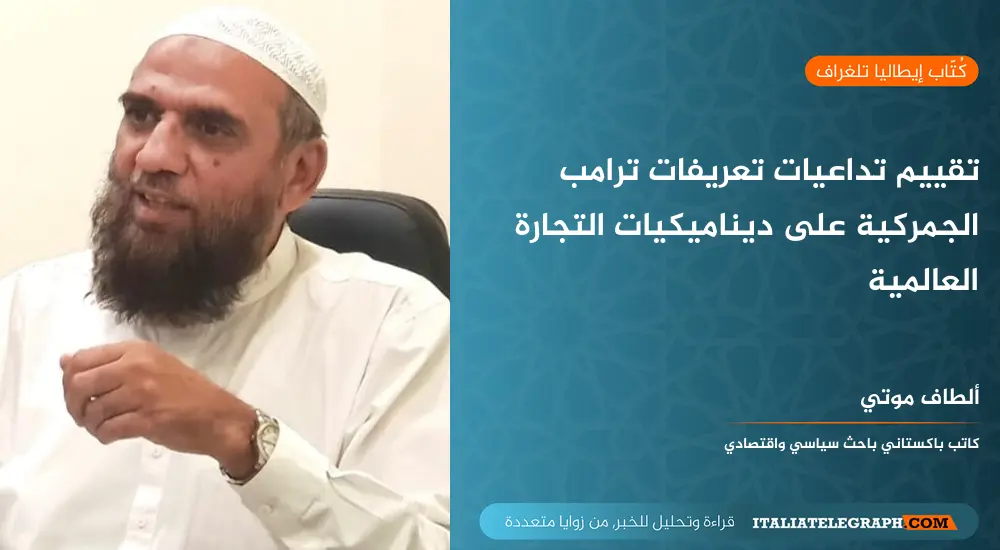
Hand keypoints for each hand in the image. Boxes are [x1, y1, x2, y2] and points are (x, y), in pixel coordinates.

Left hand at [60, 340, 257, 473]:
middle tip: (85, 416)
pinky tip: (113, 436)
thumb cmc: (187, 392)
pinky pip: (108, 429)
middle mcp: (137, 366)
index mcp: (137, 350)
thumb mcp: (151, 366)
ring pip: (93, 410)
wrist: (220, 418)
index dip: (70, 381)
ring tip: (104, 428)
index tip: (81, 395)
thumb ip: (110, 363)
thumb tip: (64, 361)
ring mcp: (142, 393)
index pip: (82, 359)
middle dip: (75, 405)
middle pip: (80, 384)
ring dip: (92, 424)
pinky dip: (104, 436)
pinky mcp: (147, 419)